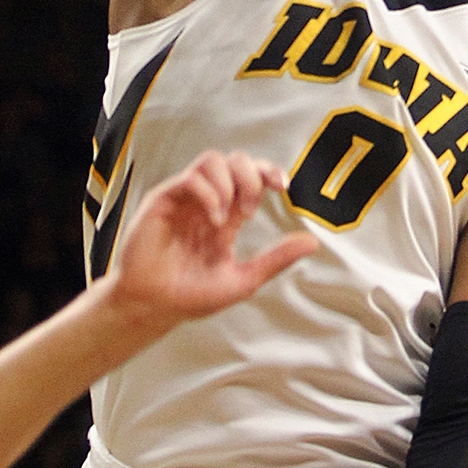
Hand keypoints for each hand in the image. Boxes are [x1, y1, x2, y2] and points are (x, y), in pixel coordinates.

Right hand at [108, 151, 316, 327]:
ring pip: (212, 160)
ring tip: (228, 216)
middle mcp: (206, 201)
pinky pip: (190, 179)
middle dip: (251, 176)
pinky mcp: (163, 201)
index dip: (268, 171)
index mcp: (226, 215)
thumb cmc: (191, 296)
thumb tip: (313, 242)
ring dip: (229, 183)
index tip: (283, 187)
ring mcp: (184, 199)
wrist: (154, 307)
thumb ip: (275, 259)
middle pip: (234, 160)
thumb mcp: (243, 279)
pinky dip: (208, 194)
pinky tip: (213, 220)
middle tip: (251, 209)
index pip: (250, 176)